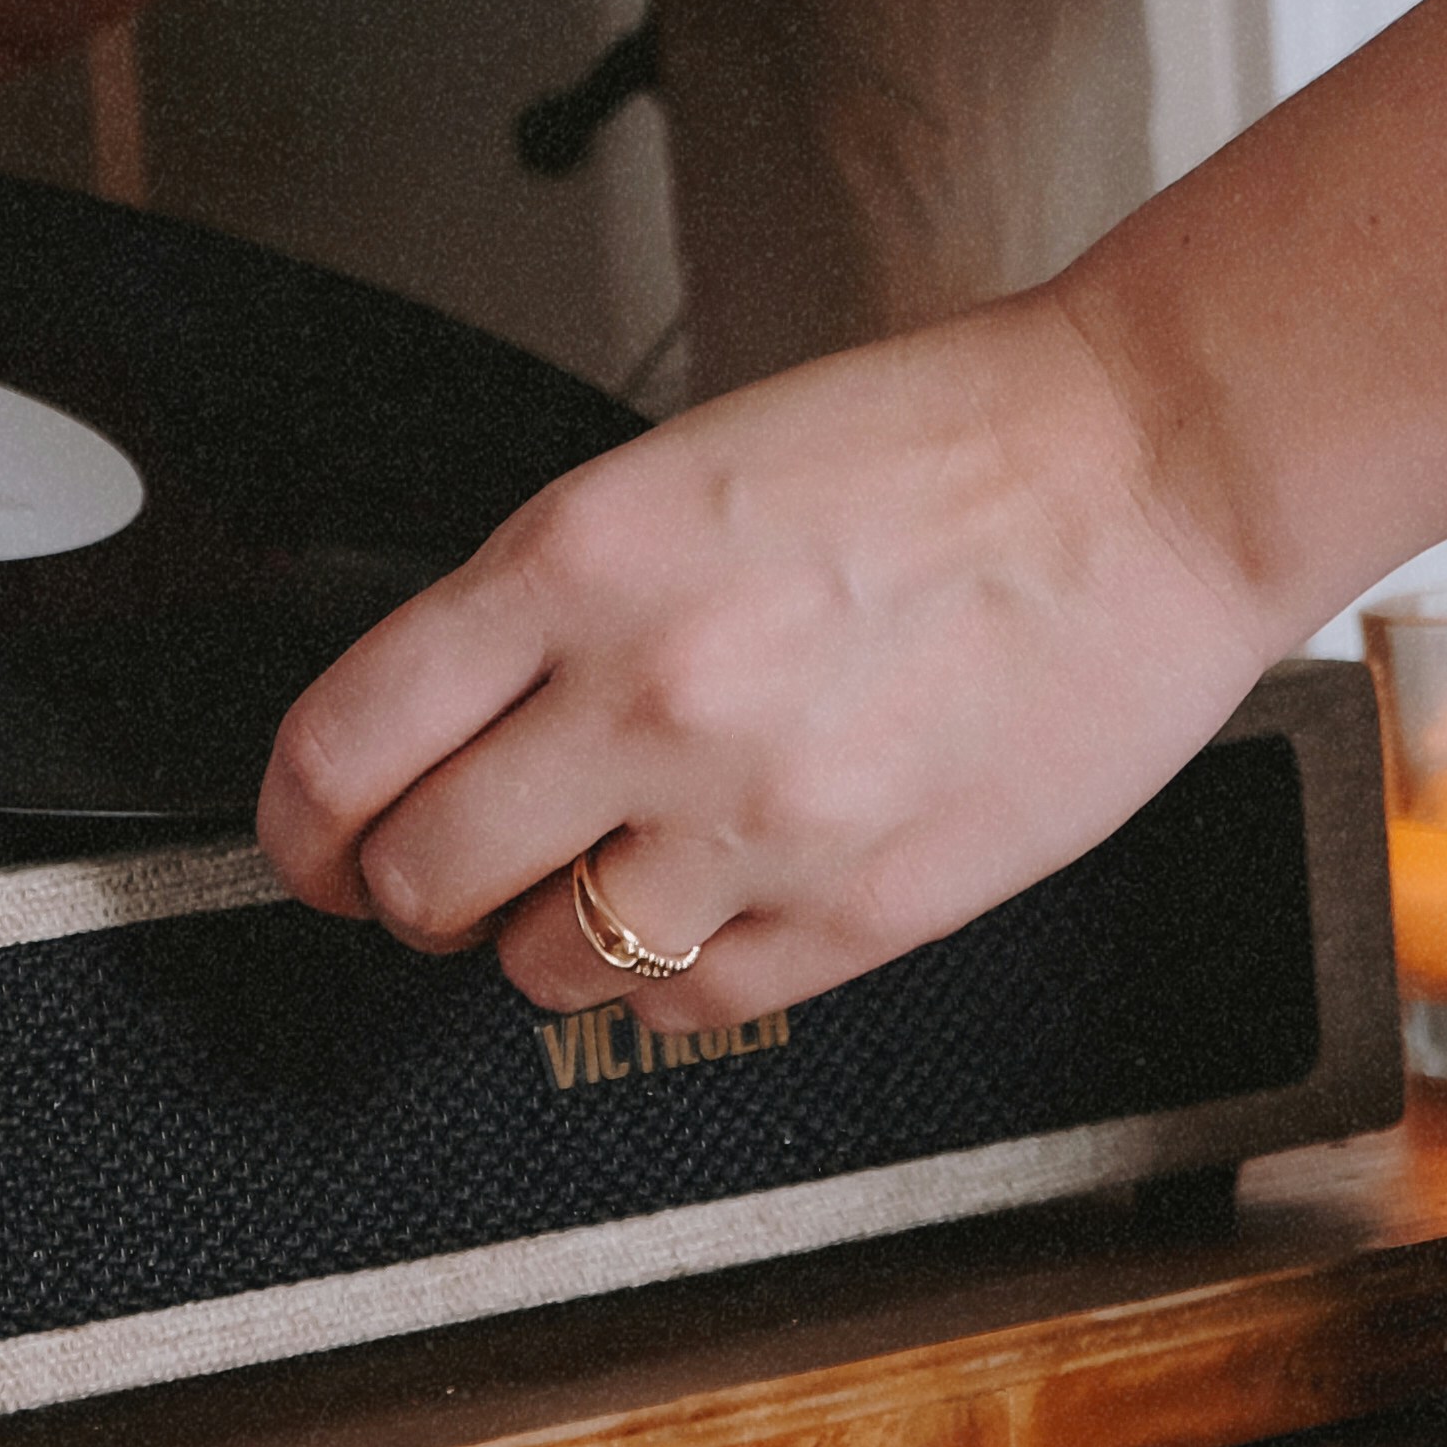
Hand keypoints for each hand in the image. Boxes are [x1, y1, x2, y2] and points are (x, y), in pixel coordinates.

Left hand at [257, 287, 1282, 1021]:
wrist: (1149, 474)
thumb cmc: (944, 445)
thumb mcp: (682, 469)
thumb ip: (553, 597)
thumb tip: (446, 713)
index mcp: (583, 558)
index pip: (342, 745)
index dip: (298, 820)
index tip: (308, 838)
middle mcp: (650, 696)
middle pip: (419, 877)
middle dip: (404, 886)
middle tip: (436, 866)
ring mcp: (757, 821)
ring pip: (542, 964)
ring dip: (540, 934)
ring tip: (600, 868)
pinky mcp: (863, 913)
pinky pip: (690, 1001)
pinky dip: (669, 971)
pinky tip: (708, 898)